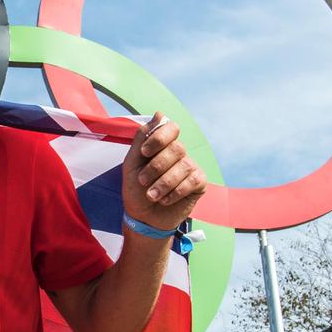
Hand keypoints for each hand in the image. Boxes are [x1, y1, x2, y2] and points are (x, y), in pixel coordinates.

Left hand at [122, 113, 206, 231]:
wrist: (143, 217)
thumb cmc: (136, 189)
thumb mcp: (132, 163)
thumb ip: (142, 139)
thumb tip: (160, 114)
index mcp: (162, 145)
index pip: (170, 127)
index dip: (159, 138)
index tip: (144, 153)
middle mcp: (178, 153)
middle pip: (177, 148)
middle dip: (156, 166)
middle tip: (143, 180)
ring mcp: (190, 167)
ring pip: (184, 166)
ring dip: (163, 183)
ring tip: (151, 195)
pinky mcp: (199, 183)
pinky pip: (192, 181)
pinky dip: (175, 192)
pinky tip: (165, 200)